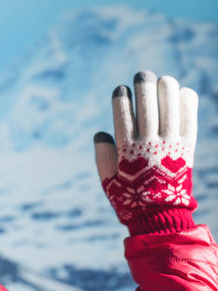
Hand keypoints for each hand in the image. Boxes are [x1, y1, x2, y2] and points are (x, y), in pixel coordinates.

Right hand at [94, 71, 197, 234]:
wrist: (160, 216)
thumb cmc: (129, 198)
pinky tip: (183, 92)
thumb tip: (101, 134)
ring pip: (170, 109)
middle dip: (144, 86)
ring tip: (163, 80)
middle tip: (143, 74)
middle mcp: (149, 144)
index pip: (123, 114)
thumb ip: (103, 156)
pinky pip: (189, 120)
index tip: (121, 90)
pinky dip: (187, 103)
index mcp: (127, 151)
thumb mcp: (108, 180)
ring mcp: (170, 145)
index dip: (121, 98)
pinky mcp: (187, 148)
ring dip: (166, 90)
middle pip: (148, 106)